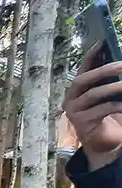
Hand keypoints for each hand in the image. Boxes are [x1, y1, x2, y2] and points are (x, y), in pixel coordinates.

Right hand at [64, 44, 121, 168]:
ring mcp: (74, 112)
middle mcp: (71, 99)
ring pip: (93, 94)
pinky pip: (101, 110)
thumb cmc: (111, 118)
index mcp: (77, 90)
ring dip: (114, 87)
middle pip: (83, 79)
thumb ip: (111, 83)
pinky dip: (117, 105)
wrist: (106, 145)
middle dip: (104, 70)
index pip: (82, 69)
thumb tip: (120, 66)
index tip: (101, 42)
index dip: (90, 56)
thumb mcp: (111, 97)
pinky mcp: (81, 124)